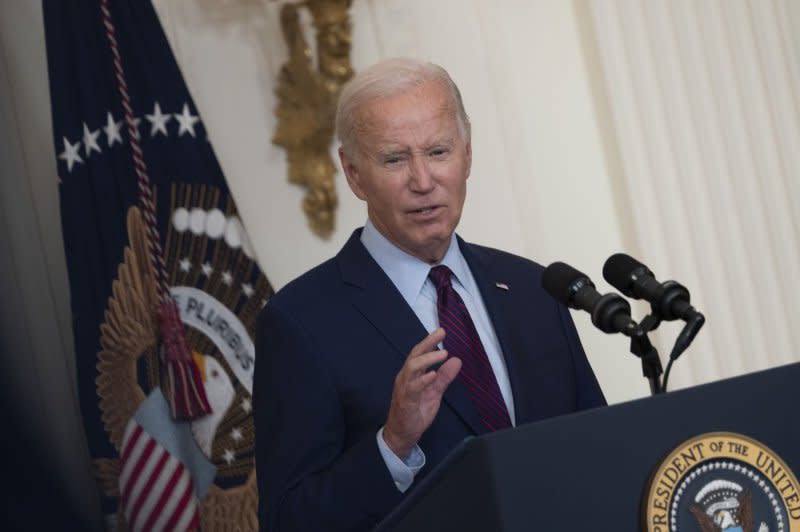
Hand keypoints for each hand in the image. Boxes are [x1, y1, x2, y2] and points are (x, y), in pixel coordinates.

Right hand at [382, 328, 461, 458]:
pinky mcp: (406, 400)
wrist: (401, 434)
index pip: (419, 353)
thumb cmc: (416, 411)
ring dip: (428, 359)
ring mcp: (404, 388)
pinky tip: (433, 374)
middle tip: (441, 333)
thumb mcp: (434, 392)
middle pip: (415, 355)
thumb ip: (444, 377)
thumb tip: (456, 361)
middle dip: (428, 342)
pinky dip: (423, 380)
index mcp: (411, 374)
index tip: (442, 331)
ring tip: (443, 353)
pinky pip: (413, 387)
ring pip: (412, 367)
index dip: (430, 341)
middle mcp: (406, 377)